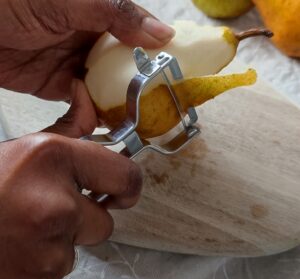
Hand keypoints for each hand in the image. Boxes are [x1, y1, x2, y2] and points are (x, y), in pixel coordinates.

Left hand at [0, 0, 173, 99]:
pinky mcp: (61, 87)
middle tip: (155, 105)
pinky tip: (98, 117)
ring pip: (108, 89)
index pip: (138, 36)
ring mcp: (78, 66)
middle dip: (139, 86)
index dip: (157, 55)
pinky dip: (92, 113)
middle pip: (126, 68)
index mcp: (101, 17)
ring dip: (117, 104)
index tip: (173, 75)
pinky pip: (84, 104)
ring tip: (130, 116)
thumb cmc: (17, 3)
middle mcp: (93, 42)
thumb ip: (118, 14)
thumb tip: (163, 33)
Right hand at [0, 81, 142, 278]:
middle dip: (84, 221)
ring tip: (23, 234)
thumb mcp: (24, 149)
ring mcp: (47, 252)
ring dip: (57, 245)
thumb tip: (84, 92)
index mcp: (52, 160)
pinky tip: (16, 256)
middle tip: (49, 213)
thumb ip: (66, 129)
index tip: (120, 192)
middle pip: (105, 222)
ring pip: (78, 251)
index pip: (126, 177)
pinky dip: (42, 271)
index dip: (127, 187)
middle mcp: (55, 205)